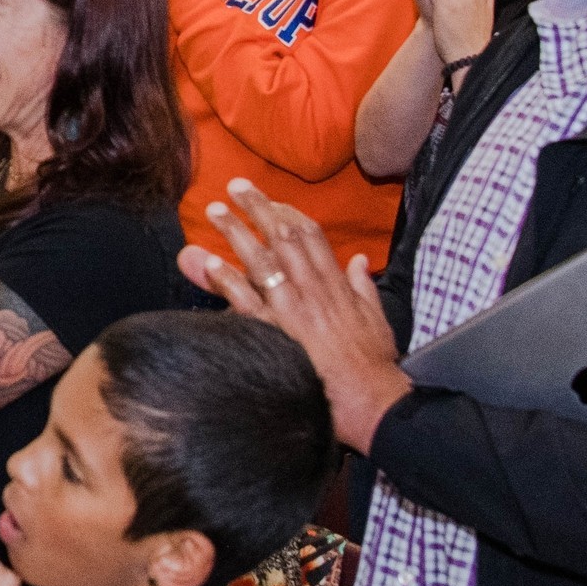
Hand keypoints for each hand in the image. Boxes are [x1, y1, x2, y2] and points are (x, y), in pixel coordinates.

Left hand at [183, 181, 410, 453]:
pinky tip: (209, 262)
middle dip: (257, 207)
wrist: (366, 399)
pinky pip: (244, 300)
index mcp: (335, 283)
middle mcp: (311, 288)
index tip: (270, 200)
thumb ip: (364, 285)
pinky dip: (226, 279)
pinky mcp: (273, 333)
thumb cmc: (372, 363)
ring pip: (260, 260)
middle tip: (235, 187)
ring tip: (215, 211)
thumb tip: (358, 260)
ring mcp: (290, 309)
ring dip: (235, 232)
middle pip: (280, 237)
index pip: (309, 235)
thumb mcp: (377, 317)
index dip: (287, 212)